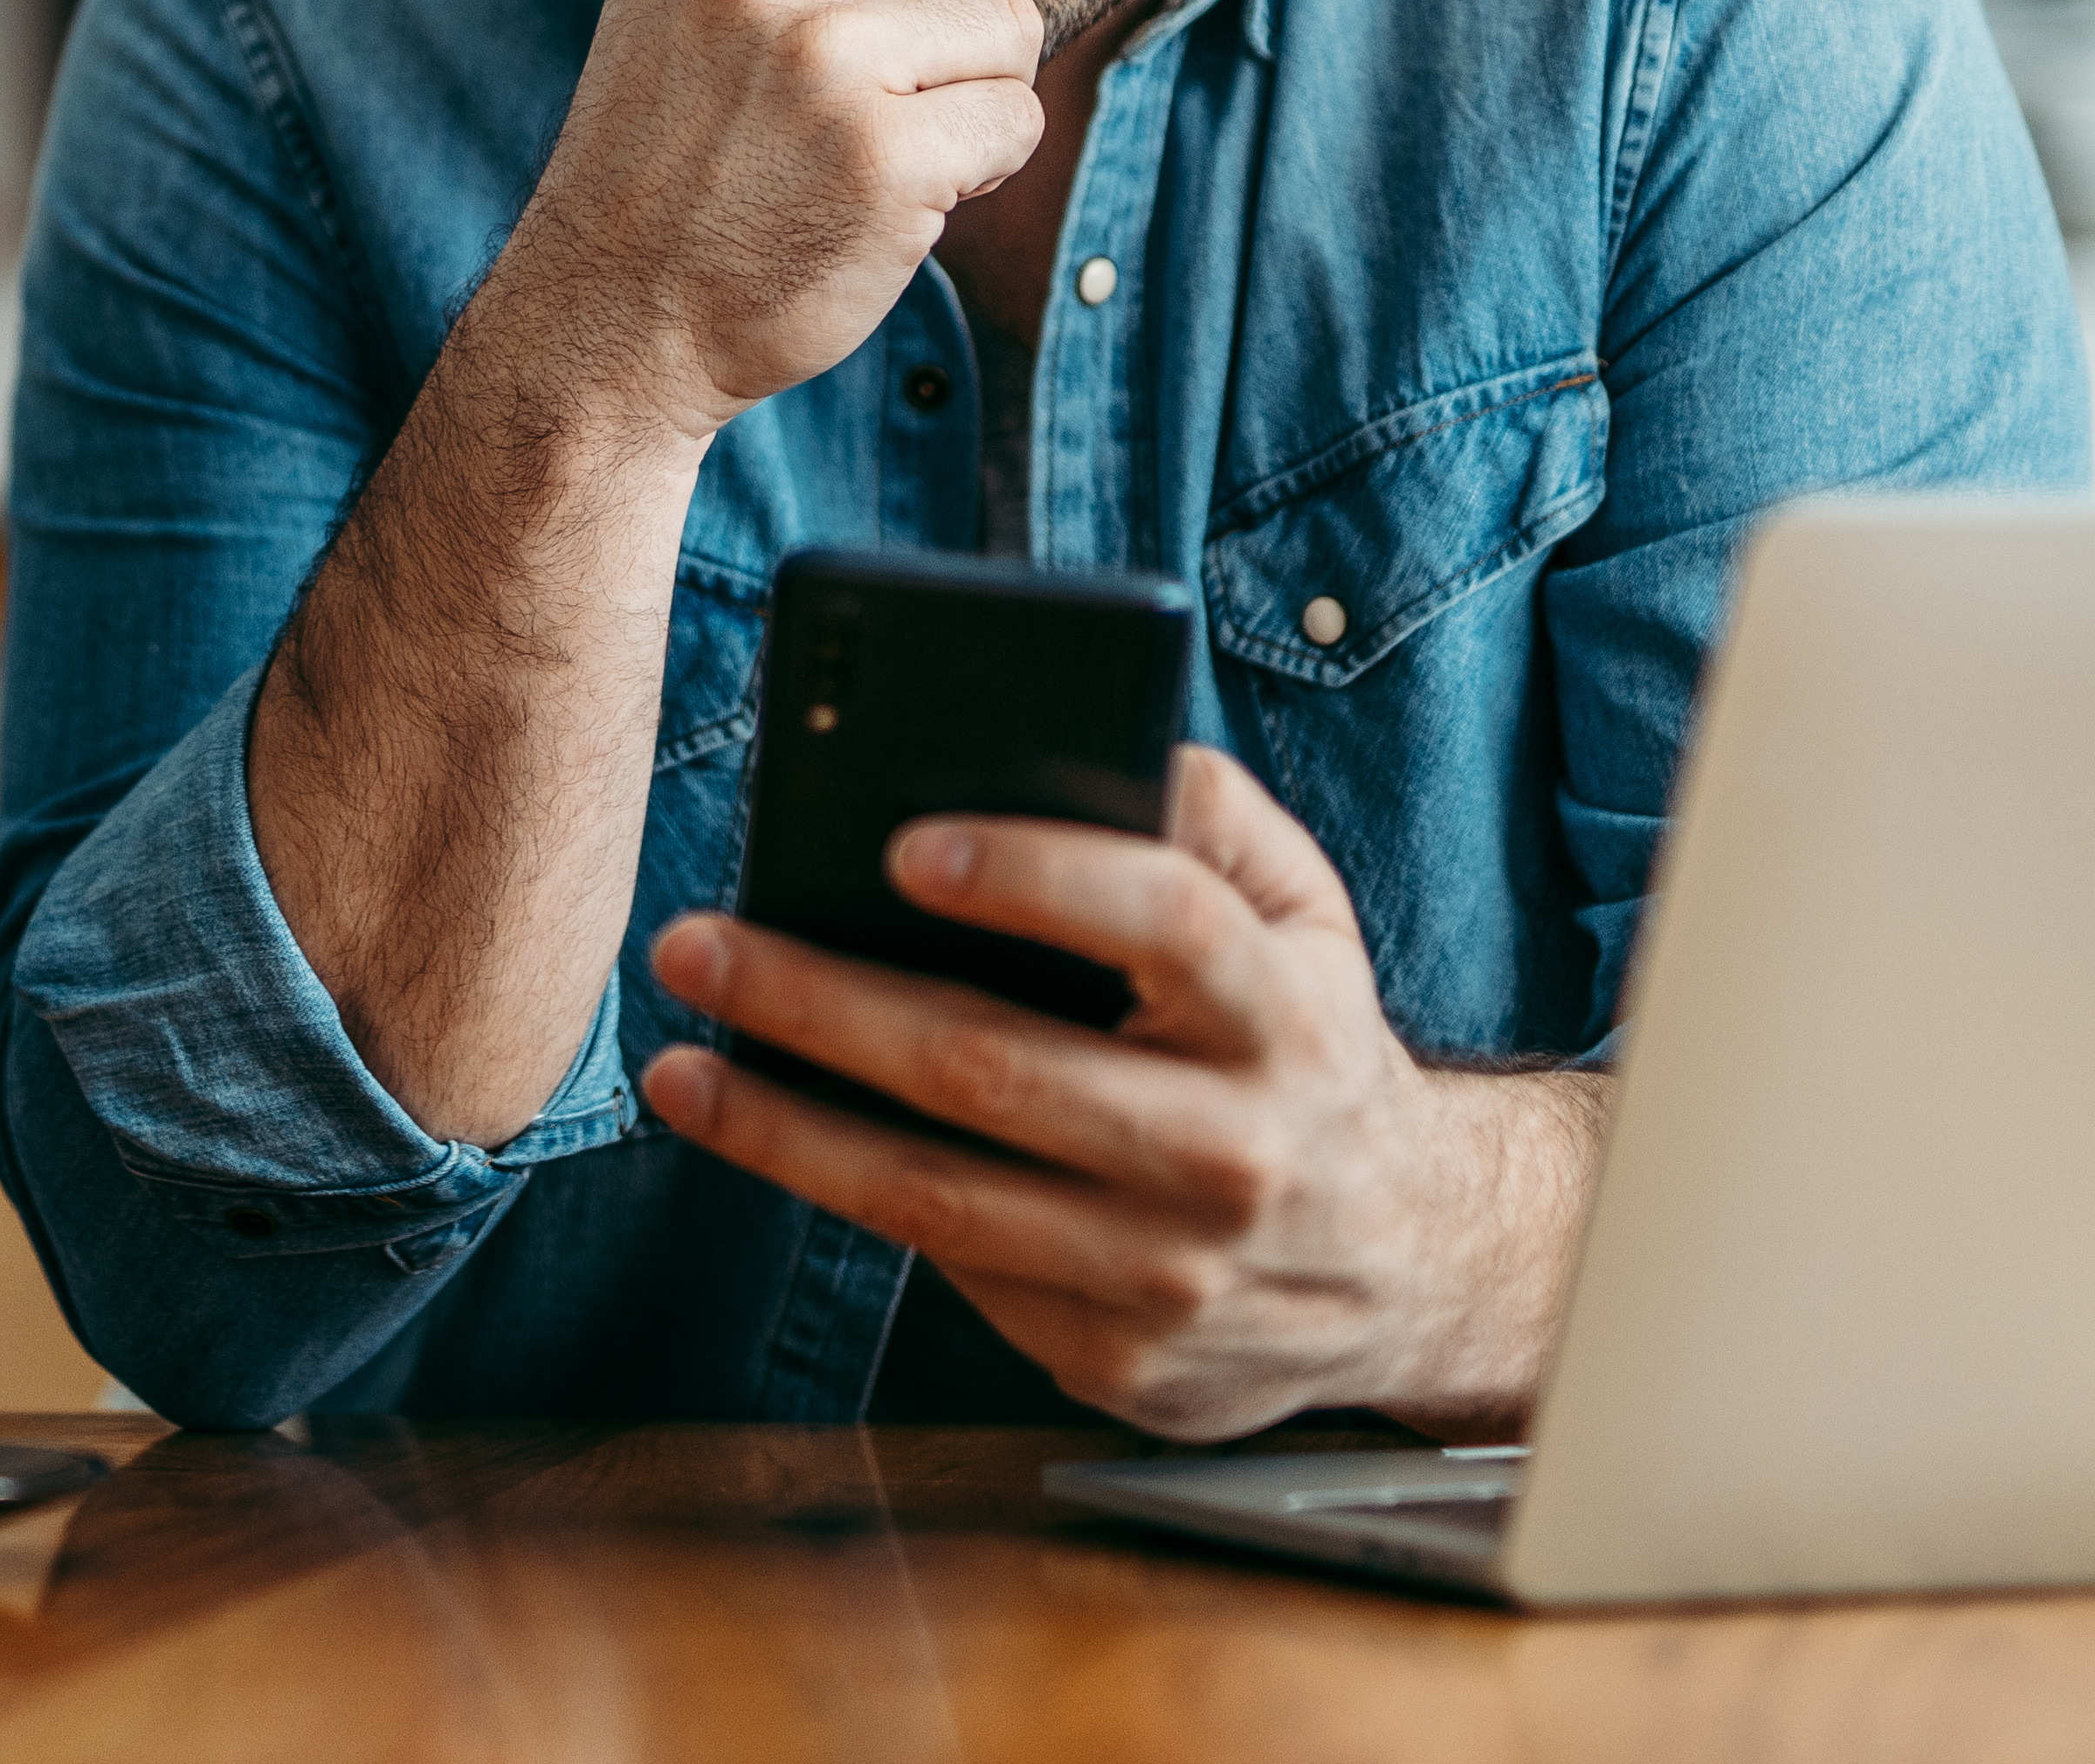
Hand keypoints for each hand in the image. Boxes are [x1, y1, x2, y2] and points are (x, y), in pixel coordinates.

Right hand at [506, 0, 1044, 445]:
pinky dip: (983, 168)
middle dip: (960, 20)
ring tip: (895, 141)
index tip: (857, 25)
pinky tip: (906, 197)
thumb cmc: (675, 150)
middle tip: (894, 95)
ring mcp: (819, 58)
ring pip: (1008, 23)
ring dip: (978, 92)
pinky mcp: (880, 156)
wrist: (611, 312)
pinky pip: (1016, 119)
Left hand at [635, 746, 1608, 1436]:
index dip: (1034, 878)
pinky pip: (959, 1273)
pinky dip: (854, 1202)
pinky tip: (778, 1143)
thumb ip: (1211, 813)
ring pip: (942, 1197)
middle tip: (698, 946)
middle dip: (821, 1002)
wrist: (1413, 1264)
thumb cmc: (1308, 1048)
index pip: (1165, 923)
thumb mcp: (1303, 917)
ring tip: (681, 1068)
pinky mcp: (1123, 1362)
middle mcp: (1238, 1153)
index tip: (900, 846)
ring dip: (786, 1129)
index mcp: (1286, 1017)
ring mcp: (1177, 1276)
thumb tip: (1095, 733)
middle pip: (996, 1069)